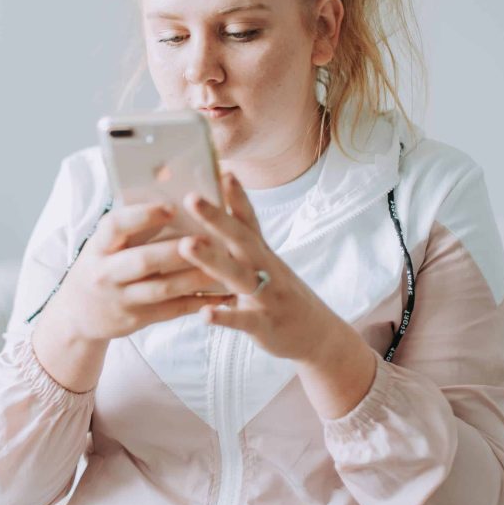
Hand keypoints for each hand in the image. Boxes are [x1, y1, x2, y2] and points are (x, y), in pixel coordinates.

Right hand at [44, 200, 235, 342]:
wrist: (77, 315)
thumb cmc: (101, 266)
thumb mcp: (103, 245)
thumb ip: (132, 226)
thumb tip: (172, 197)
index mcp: (97, 246)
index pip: (115, 226)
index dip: (142, 216)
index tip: (170, 207)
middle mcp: (105, 274)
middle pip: (144, 260)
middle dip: (178, 250)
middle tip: (210, 238)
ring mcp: (120, 300)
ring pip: (163, 288)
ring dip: (196, 276)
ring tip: (224, 263)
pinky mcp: (136, 320)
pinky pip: (172, 310)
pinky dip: (199, 301)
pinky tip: (222, 294)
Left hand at [179, 170, 341, 363]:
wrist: (317, 335)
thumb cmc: (279, 294)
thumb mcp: (262, 266)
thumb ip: (237, 245)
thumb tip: (207, 218)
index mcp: (261, 253)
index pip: (248, 219)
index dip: (236, 195)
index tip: (221, 169)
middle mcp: (266, 269)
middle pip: (240, 239)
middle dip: (216, 217)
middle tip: (191, 197)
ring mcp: (267, 297)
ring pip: (239, 276)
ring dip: (212, 260)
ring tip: (186, 245)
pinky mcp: (265, 326)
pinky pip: (244, 320)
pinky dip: (225, 317)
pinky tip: (204, 313)